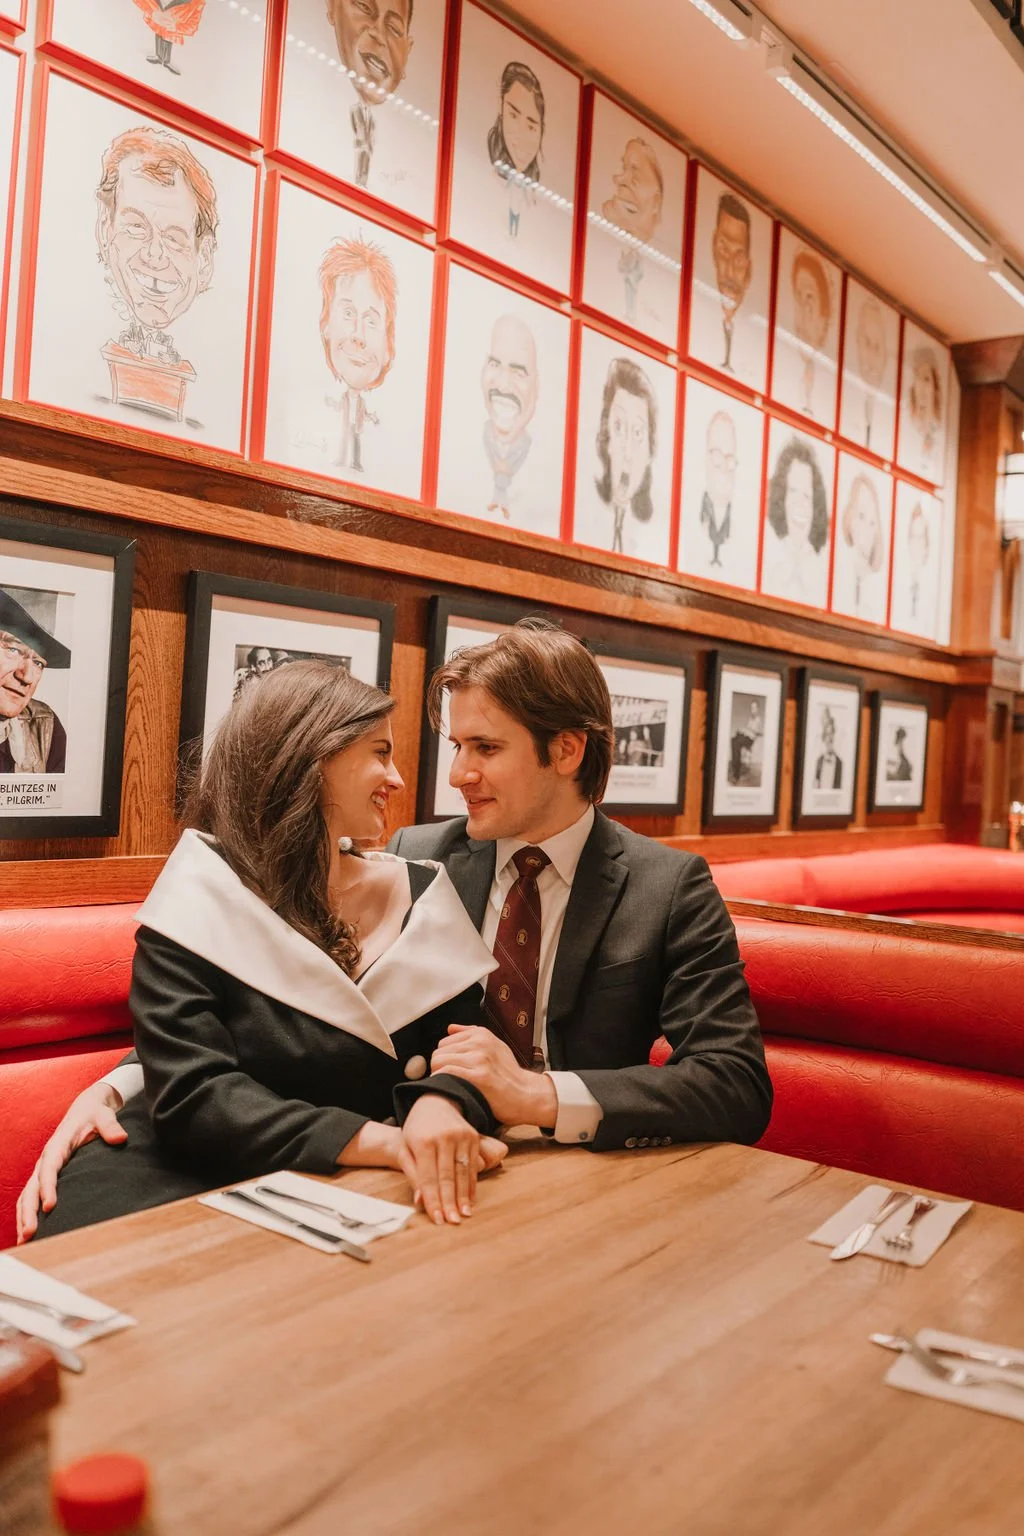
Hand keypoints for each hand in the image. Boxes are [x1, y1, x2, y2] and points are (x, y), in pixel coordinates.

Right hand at [16, 1082, 126, 1243]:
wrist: (86, 1109)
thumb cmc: (95, 1114)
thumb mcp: (104, 1115)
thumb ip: (111, 1126)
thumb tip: (120, 1138)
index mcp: (58, 1144)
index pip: (49, 1167)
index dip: (47, 1187)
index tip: (50, 1206)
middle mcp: (46, 1158)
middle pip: (32, 1186)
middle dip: (29, 1211)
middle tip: (31, 1233)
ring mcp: (43, 1168)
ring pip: (27, 1195)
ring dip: (24, 1217)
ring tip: (25, 1241)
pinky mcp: (45, 1175)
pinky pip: (31, 1196)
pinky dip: (26, 1214)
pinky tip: (28, 1233)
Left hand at [400, 1095, 505, 1224]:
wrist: (436, 1101)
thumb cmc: (417, 1130)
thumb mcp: (407, 1148)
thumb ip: (412, 1174)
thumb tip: (420, 1201)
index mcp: (423, 1141)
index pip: (428, 1177)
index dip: (433, 1200)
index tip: (436, 1219)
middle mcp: (444, 1137)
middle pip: (447, 1176)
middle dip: (450, 1202)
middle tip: (452, 1221)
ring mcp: (461, 1136)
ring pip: (463, 1172)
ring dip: (464, 1196)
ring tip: (464, 1215)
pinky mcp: (473, 1137)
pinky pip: (473, 1165)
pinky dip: (472, 1184)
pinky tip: (470, 1199)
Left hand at [430, 1026, 557, 1128]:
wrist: (526, 1095)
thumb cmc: (509, 1074)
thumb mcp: (495, 1046)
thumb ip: (471, 1034)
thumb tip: (450, 1028)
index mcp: (481, 1034)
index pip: (444, 1042)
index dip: (445, 1059)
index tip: (453, 1070)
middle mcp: (480, 1043)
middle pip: (438, 1052)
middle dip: (440, 1068)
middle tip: (450, 1080)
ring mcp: (479, 1059)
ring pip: (438, 1062)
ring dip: (439, 1076)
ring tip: (451, 1085)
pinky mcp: (479, 1077)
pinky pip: (446, 1073)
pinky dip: (442, 1082)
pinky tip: (451, 1089)